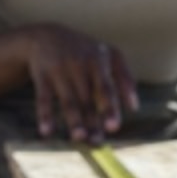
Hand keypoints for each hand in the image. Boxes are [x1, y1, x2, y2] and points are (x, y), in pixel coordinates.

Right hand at [26, 26, 136, 143]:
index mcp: (99, 61)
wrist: (48, 35)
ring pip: (68, 100)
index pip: (106, 88)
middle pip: (87, 98)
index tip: (113, 127)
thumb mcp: (109, 56)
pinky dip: (45, 115)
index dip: (110, 107)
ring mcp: (60, 69)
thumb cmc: (86, 51)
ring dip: (73, 120)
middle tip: (97, 142)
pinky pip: (43, 98)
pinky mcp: (41, 75)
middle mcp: (80, 64)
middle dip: (92, 121)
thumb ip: (125, 79)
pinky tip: (47, 132)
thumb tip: (134, 108)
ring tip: (79, 138)